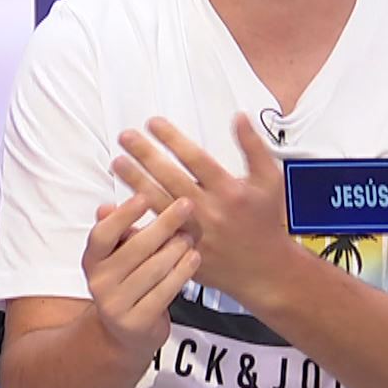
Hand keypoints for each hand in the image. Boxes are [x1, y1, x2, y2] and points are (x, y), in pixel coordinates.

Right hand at [81, 193, 199, 353]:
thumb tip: (106, 207)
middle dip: (164, 224)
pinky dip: (183, 272)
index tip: (144, 196)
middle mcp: (99, 283)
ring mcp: (117, 305)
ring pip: (154, 269)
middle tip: (185, 207)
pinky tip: (193, 258)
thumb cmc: (126, 285)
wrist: (124, 334)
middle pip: (135, 248)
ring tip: (190, 235)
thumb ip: (116, 233)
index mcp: (92, 261)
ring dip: (177, 248)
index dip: (123, 215)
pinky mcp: (137, 322)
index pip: (102, 234)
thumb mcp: (115, 258)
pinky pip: (165, 291)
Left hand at [111, 115, 297, 304]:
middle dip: (145, 155)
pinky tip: (117, 205)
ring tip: (117, 162)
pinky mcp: (183, 250)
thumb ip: (253, 146)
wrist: (264, 270)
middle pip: (170, 178)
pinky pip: (154, 233)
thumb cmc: (266, 222)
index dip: (172, 139)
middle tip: (126, 137)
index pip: (195, 158)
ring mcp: (194, 233)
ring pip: (158, 203)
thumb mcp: (270, 180)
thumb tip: (239, 117)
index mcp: (230, 191)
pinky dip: (136, 220)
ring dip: (135, 181)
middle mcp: (209, 211)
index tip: (153, 123)